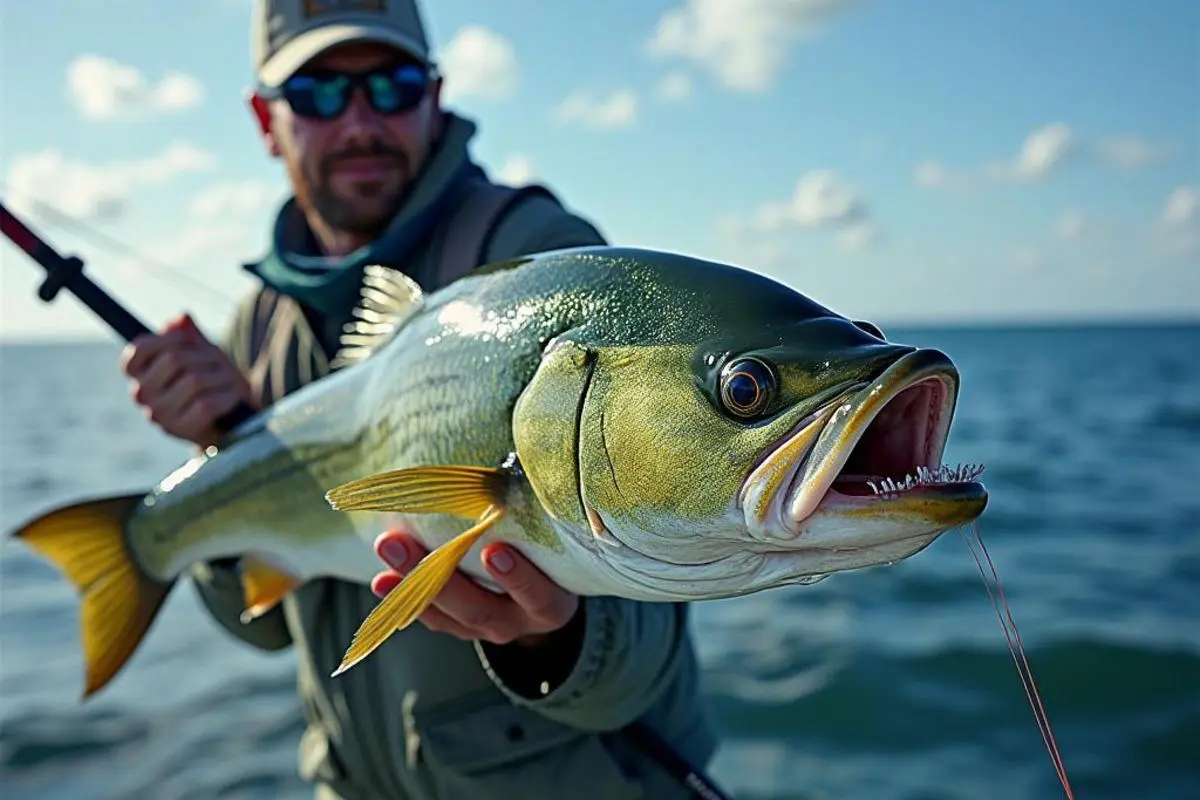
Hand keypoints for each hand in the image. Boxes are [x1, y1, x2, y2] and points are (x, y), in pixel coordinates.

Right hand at [120, 313, 257, 447]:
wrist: (229, 421)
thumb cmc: (213, 382)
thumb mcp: (201, 355)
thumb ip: (190, 336)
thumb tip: (181, 318)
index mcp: (138, 374)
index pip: (139, 348)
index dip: (169, 338)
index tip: (187, 341)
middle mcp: (141, 394)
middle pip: (175, 359)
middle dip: (205, 356)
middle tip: (218, 363)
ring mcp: (158, 414)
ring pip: (195, 381)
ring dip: (221, 376)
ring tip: (229, 380)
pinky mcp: (179, 429)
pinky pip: (207, 404)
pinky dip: (227, 396)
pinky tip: (232, 396)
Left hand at [371, 527, 579, 646]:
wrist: (545, 598)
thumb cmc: (552, 552)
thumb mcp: (554, 541)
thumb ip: (536, 514)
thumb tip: (513, 458)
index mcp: (551, 603)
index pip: (539, 595)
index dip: (518, 577)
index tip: (494, 550)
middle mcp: (519, 621)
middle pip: (480, 609)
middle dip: (440, 578)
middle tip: (403, 544)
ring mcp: (489, 628)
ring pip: (450, 615)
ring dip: (413, 582)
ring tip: (388, 546)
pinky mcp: (462, 628)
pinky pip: (432, 619)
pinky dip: (404, 599)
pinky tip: (381, 580)